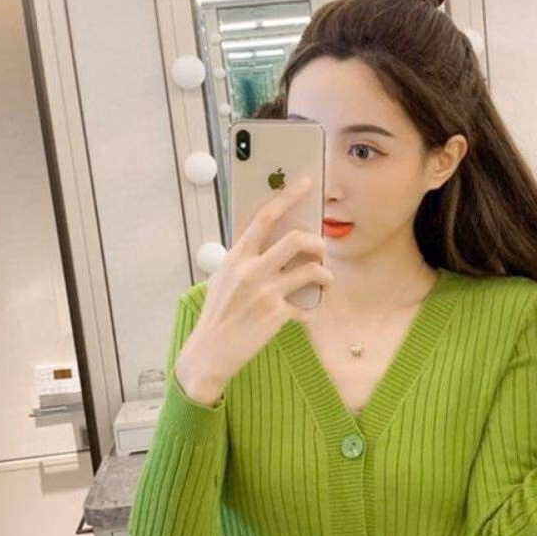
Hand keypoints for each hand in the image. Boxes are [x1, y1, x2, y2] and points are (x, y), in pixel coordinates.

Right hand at [183, 176, 334, 390]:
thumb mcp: (224, 278)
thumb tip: (275, 243)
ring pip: (311, 271)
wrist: (211, 351)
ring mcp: (266, 293)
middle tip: (321, 251)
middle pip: (296, 240)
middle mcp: (251, 271)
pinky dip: (315, 304)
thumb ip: (246, 259)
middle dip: (317, 243)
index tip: (306, 184)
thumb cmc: (218, 314)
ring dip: (325, 274)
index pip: (265, 217)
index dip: (288, 196)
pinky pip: (309, 303)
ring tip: (325, 280)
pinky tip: (311, 306)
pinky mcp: (277, 315)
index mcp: (236, 257)